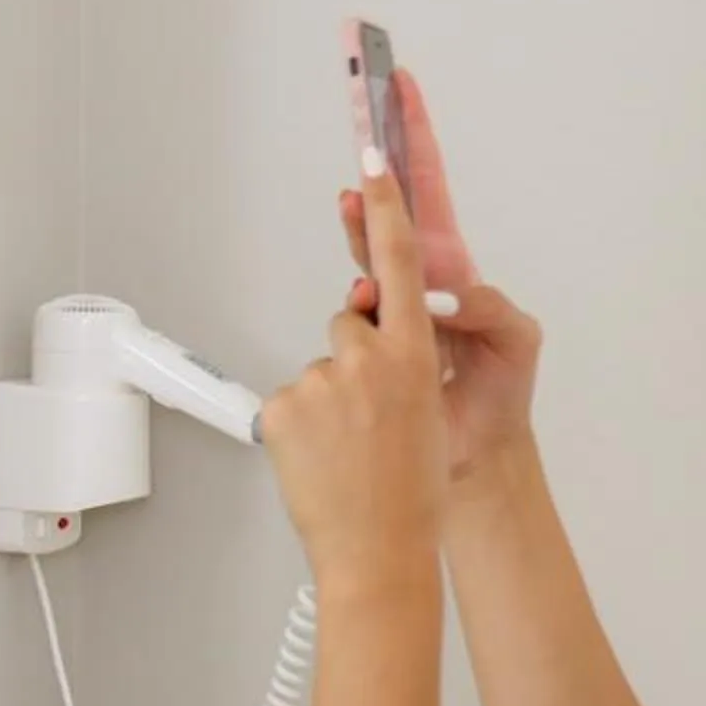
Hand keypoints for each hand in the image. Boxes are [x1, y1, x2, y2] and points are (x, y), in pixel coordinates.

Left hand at [264, 152, 450, 599]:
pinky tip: (323, 462)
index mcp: (419, 356)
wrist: (381, 552)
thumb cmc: (409, 490)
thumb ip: (395, 360)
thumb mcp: (422, 411)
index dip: (387, 206)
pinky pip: (290, 399)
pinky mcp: (283, 406)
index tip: (374, 153)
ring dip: (330, 400)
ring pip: (322, 366)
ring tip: (349, 451)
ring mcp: (324, 382)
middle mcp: (372, 360)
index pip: (403, 263)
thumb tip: (361, 333)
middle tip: (369, 418)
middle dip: (356, 356)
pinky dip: (301, 427)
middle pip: (350, 320)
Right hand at [336, 67, 541, 481]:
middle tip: (358, 101)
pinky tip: (364, 288)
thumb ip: (487, 308)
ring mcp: (388, 302)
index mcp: (452, 263)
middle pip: (385, 197)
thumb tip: (440, 293)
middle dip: (371, 147)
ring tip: (356, 200)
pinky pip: (351, 299)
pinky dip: (354, 286)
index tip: (397, 87)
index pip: (429, 184)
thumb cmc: (500, 395)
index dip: (414, 134)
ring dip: (358, 221)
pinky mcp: (367, 335)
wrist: (473, 451)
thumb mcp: (518, 339)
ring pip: (363, 244)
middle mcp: (414, 274)